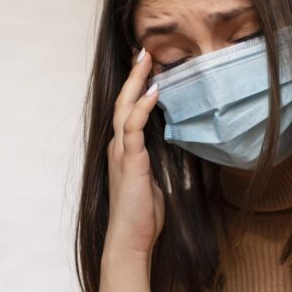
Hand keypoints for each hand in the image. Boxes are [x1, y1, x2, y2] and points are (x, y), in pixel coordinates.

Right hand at [105, 49, 164, 258]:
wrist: (129, 241)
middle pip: (122, 101)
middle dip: (133, 75)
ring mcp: (121, 153)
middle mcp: (118, 147)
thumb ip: (158, 164)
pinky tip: (154, 90)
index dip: (136, 88)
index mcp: (124, 151)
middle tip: (144, 50)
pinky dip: (142, 106)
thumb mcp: (155, 183)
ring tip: (147, 59)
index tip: (148, 67)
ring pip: (124, 108)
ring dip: (136, 82)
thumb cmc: (143, 217)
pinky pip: (133, 127)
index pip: (128, 111)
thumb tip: (173, 151)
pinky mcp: (130, 161)